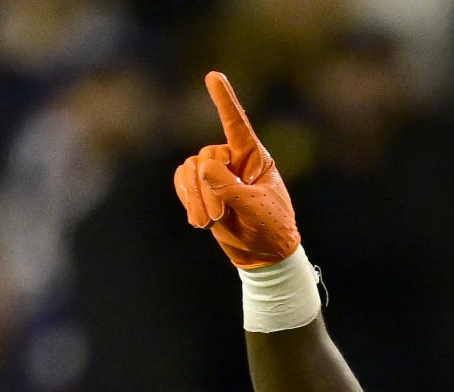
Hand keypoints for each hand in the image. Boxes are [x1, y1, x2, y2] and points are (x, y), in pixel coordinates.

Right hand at [174, 72, 299, 267]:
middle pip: (206, 156)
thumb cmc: (271, 229)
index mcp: (256, 158)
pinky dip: (187, 199)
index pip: (237, 125)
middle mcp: (234, 160)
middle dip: (208, 189)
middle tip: (218, 218)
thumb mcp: (256, 210)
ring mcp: (216, 173)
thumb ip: (230, 188)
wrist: (264, 255)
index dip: (224, 100)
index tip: (213, 75)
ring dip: (196, 198)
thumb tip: (202, 166)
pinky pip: (182, 181)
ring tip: (209, 224)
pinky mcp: (201, 188)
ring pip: (190, 171)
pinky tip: (199, 221)